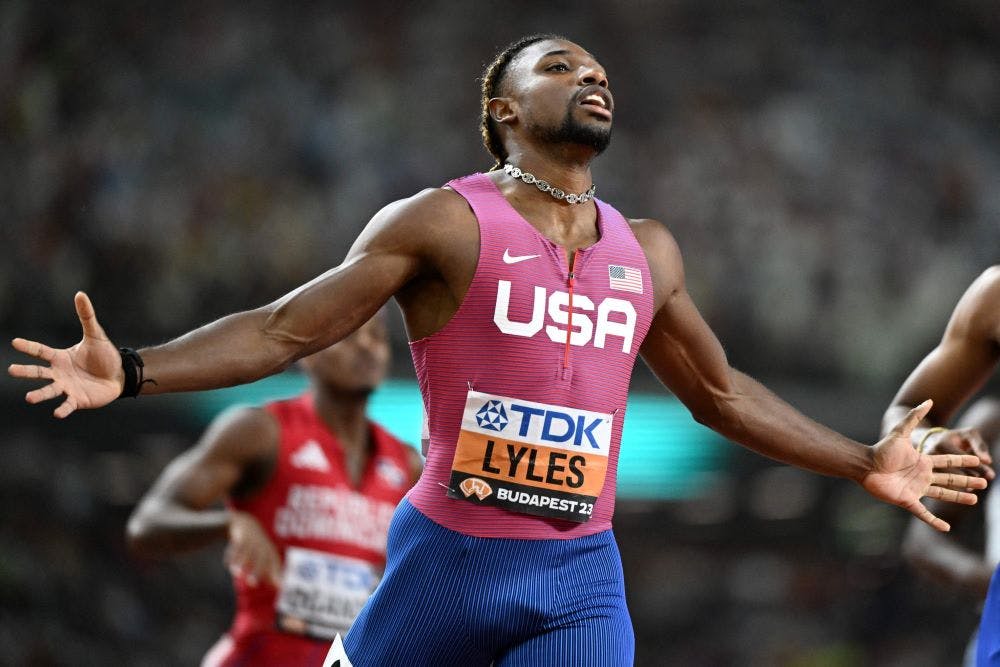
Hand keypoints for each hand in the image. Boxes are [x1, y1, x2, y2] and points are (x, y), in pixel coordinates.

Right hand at [8, 292, 122, 417]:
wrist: (119, 375)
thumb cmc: (104, 355)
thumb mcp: (95, 334)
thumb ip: (86, 316)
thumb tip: (80, 294)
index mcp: (60, 357)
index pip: (41, 351)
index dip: (29, 346)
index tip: (15, 342)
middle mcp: (59, 373)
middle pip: (39, 372)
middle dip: (26, 372)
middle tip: (11, 370)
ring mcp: (67, 387)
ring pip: (49, 391)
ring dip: (39, 395)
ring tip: (29, 398)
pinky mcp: (77, 400)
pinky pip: (67, 405)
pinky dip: (62, 409)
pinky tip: (57, 413)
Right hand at [225, 511, 281, 586]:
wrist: (247, 523)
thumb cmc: (259, 545)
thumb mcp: (267, 555)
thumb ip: (272, 571)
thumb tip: (279, 586)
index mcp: (269, 551)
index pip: (274, 562)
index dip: (276, 573)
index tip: (278, 585)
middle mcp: (261, 546)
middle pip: (260, 559)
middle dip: (257, 571)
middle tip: (252, 584)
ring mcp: (251, 541)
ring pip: (246, 553)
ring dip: (241, 563)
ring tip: (237, 574)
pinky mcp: (240, 538)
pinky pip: (235, 547)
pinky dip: (231, 555)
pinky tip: (228, 564)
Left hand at [862, 400, 987, 531]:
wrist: (865, 465)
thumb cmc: (881, 449)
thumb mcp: (900, 432)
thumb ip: (914, 418)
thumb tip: (927, 400)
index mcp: (923, 461)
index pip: (948, 461)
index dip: (963, 460)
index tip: (978, 459)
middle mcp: (922, 476)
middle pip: (950, 479)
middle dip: (967, 480)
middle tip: (984, 482)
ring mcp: (916, 489)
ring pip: (942, 495)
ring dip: (958, 498)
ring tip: (974, 500)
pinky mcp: (908, 501)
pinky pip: (924, 514)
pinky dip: (934, 522)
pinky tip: (946, 528)